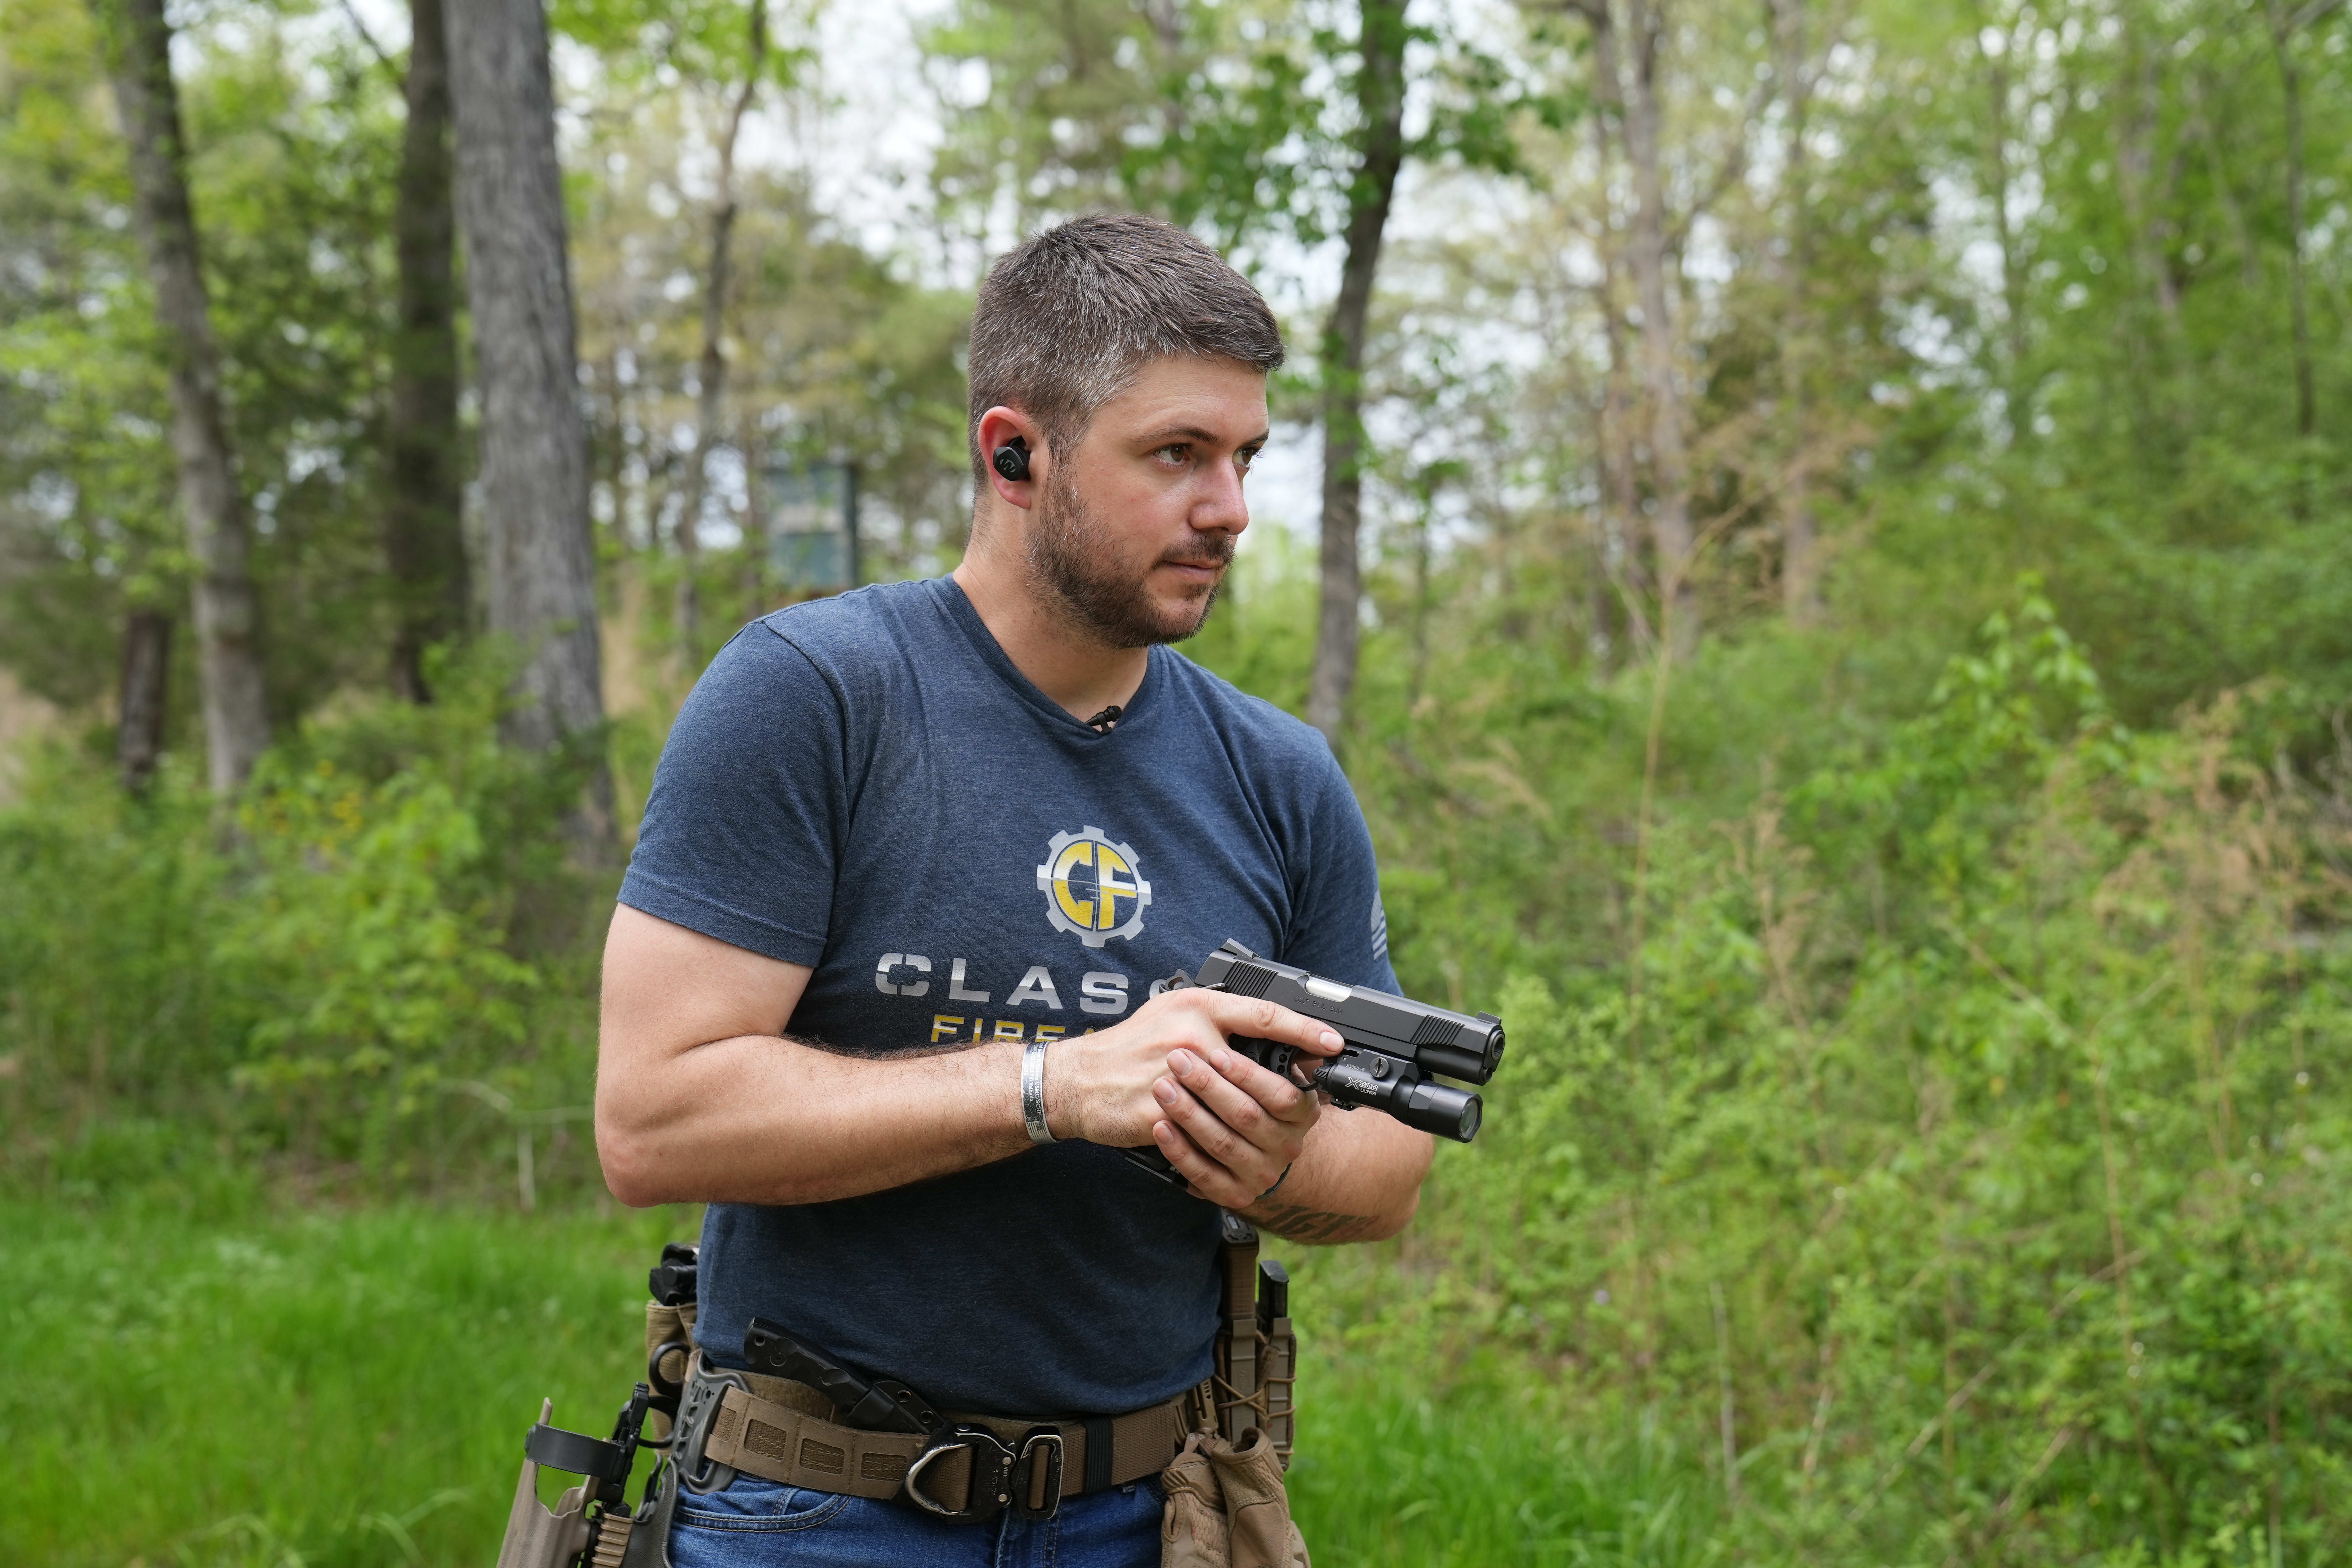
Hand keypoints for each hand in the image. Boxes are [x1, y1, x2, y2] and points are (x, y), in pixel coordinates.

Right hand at [1046, 988, 1342, 1205]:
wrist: (1079, 1079)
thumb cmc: (1130, 1046)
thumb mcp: (1174, 1013)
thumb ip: (1220, 1020)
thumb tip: (1271, 1032)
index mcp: (1197, 1007)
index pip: (1264, 1014)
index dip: (1304, 1030)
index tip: (1333, 1042)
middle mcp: (1190, 1035)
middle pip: (1258, 1071)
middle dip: (1283, 1093)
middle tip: (1308, 1102)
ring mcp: (1175, 1074)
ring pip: (1237, 1107)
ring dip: (1257, 1123)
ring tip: (1276, 1133)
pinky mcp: (1162, 1111)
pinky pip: (1205, 1133)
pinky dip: (1220, 1144)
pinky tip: (1237, 1150)